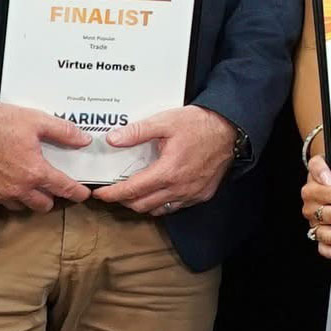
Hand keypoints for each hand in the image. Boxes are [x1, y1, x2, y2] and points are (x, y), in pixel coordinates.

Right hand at [0, 103, 92, 212]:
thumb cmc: (0, 123)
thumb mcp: (37, 120)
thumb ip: (64, 132)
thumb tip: (84, 140)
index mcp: (35, 172)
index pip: (64, 189)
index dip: (77, 193)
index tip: (83, 194)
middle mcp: (18, 189)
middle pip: (43, 205)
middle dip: (51, 197)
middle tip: (52, 186)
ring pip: (21, 206)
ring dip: (29, 199)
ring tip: (30, 185)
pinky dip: (6, 196)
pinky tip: (7, 183)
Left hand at [92, 105, 237, 215]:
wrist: (230, 130)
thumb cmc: (200, 124)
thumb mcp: (165, 121)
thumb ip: (137, 132)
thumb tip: (113, 139)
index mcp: (167, 171)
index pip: (131, 190)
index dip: (112, 194)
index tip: (100, 194)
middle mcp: (179, 188)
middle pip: (142, 205)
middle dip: (124, 201)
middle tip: (115, 191)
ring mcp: (191, 194)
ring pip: (158, 209)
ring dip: (143, 204)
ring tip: (135, 192)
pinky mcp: (202, 194)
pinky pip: (176, 206)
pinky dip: (162, 203)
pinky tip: (159, 191)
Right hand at [301, 156, 330, 259]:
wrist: (317, 180)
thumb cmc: (324, 173)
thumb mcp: (319, 162)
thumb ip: (319, 166)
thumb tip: (326, 178)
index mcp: (312, 192)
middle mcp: (311, 210)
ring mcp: (315, 224)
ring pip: (329, 235)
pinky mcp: (318, 235)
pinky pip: (323, 248)